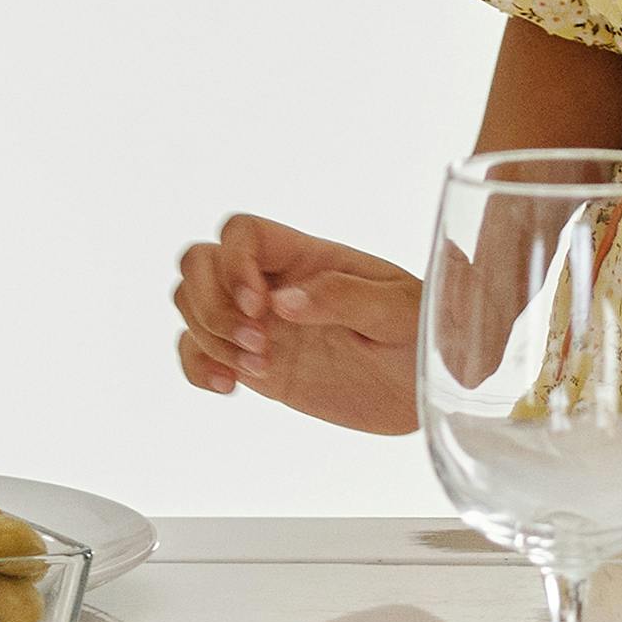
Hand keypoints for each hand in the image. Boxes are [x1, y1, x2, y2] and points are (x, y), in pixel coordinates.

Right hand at [170, 214, 419, 432]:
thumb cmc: (423, 335)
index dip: (234, 263)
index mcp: (309, 258)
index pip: (243, 233)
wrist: (429, 388)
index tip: (261, 306)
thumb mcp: (398, 311)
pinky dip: (198, 367)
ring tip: (258, 369)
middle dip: (211, 304)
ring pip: (192, 305)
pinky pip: (200, 353)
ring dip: (209, 336)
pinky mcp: (258, 366)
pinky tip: (229, 387)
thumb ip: (343, 297)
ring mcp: (262, 325)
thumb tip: (284, 300)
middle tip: (259, 344)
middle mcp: (275, 284)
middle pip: (201, 263)